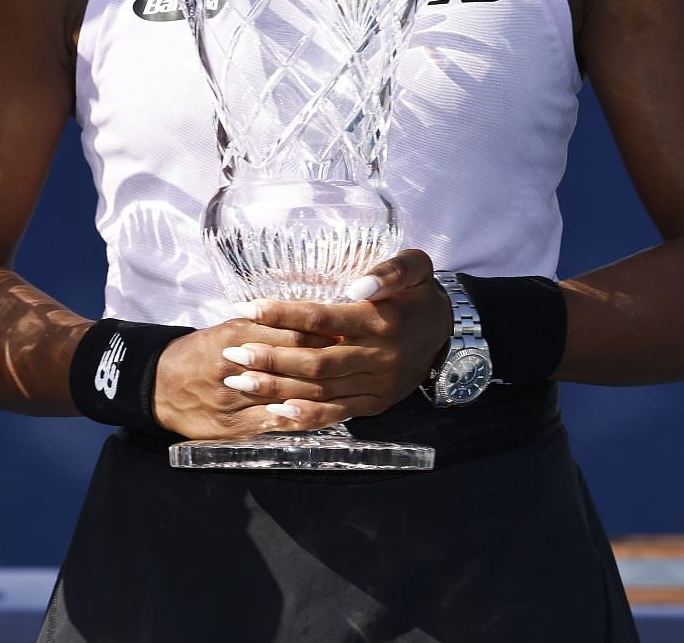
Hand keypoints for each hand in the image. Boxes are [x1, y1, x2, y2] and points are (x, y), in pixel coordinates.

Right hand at [152, 316, 337, 441]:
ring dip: (320, 394)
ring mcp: (232, 399)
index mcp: (234, 334)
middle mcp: (233, 365)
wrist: (156, 385)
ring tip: (347, 389)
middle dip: (328, 364)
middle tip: (355, 361)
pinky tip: (319, 417)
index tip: (347, 331)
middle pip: (293, 365)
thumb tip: (308, 321)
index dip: (323, 334)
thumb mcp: (225, 330)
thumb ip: (262, 327)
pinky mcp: (230, 428)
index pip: (291, 333)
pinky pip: (272, 424)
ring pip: (286, 396)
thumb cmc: (196, 354)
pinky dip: (298, 420)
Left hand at [221, 249, 452, 430]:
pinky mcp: (375, 402)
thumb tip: (358, 286)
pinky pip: (338, 412)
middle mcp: (378, 356)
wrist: (451, 334)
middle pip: (315, 361)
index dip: (283, 314)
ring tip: (238, 381)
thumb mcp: (417, 268)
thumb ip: (391, 271)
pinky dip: (307, 415)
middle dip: (270, 359)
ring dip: (277, 388)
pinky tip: (275, 412)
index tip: (248, 308)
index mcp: (380, 321)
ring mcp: (376, 384)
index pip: (322, 318)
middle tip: (232, 353)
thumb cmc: (421, 294)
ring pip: (321, 390)